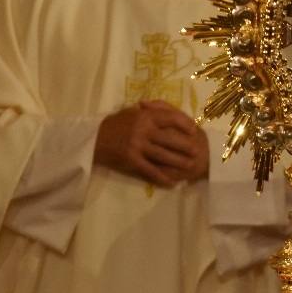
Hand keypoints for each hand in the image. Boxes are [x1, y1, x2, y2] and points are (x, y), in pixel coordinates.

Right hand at [94, 100, 208, 186]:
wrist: (94, 138)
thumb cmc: (115, 123)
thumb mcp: (132, 112)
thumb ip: (150, 110)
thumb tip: (168, 110)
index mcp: (145, 116)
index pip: (170, 118)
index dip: (184, 124)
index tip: (194, 130)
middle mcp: (143, 129)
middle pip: (170, 139)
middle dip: (186, 146)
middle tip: (197, 152)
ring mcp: (137, 145)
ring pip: (163, 156)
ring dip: (178, 163)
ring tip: (189, 167)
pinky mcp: (131, 160)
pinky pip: (151, 170)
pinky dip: (162, 177)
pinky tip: (171, 182)